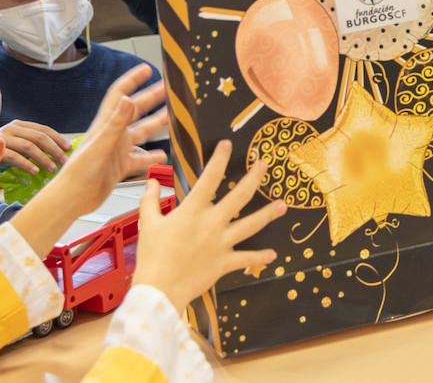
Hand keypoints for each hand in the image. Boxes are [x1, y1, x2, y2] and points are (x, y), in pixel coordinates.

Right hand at [0, 120, 70, 173]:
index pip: (43, 129)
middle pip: (38, 137)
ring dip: (43, 158)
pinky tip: (35, 171)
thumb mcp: (17, 143)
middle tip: (64, 160)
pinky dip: (26, 164)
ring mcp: (3, 138)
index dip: (58, 138)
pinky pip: (14, 157)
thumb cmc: (1, 151)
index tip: (69, 148)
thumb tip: (58, 152)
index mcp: (19, 125)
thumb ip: (32, 143)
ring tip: (53, 168)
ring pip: (28, 146)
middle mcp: (11, 129)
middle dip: (54, 149)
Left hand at [46, 65, 167, 214]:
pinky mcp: (120, 165)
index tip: (146, 70)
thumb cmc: (79, 172)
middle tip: (169, 89)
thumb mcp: (101, 144)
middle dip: (151, 98)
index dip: (132, 80)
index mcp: (105, 124)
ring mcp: (117, 150)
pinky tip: (163, 156)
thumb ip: (116, 122)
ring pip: (141, 133)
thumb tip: (128, 99)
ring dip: (156, 124)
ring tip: (172, 118)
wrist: (73, 198)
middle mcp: (112, 134)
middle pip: (135, 111)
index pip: (119, 95)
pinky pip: (141, 158)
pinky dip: (153, 156)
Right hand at [133, 140, 284, 313]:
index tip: (226, 144)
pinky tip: (273, 254)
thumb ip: (150, 201)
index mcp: (192, 211)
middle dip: (254, 178)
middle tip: (264, 165)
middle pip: (239, 196)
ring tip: (283, 205)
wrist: (158, 289)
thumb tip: (151, 182)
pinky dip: (259, 257)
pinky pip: (246, 258)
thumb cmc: (151, 256)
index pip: (209, 178)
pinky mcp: (225, 262)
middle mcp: (212, 223)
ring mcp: (221, 242)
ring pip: (251, 224)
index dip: (218, 159)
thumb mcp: (148, 225)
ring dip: (268, 214)